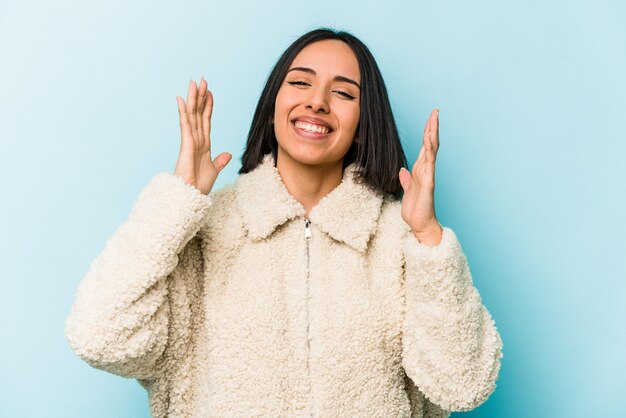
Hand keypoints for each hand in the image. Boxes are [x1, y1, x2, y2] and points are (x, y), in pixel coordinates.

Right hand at [173, 78, 231, 194]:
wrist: (191, 195)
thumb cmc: (198, 186)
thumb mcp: (214, 171)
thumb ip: (220, 161)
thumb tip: (227, 154)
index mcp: (203, 144)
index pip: (206, 120)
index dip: (208, 106)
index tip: (210, 93)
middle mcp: (196, 140)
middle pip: (198, 113)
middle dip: (200, 97)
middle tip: (201, 80)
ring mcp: (190, 141)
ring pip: (192, 115)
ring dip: (192, 99)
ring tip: (193, 83)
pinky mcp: (186, 144)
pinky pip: (185, 124)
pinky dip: (183, 112)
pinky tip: (180, 99)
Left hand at [399, 109, 441, 244]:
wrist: (420, 225)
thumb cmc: (415, 211)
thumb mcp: (406, 192)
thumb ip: (405, 180)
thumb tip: (402, 171)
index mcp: (420, 171)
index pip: (424, 147)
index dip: (427, 133)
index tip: (430, 118)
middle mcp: (426, 170)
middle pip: (430, 144)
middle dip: (432, 127)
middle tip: (435, 111)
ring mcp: (428, 175)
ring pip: (431, 150)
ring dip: (432, 134)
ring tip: (434, 119)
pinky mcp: (428, 183)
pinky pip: (429, 164)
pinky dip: (430, 151)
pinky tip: (430, 140)